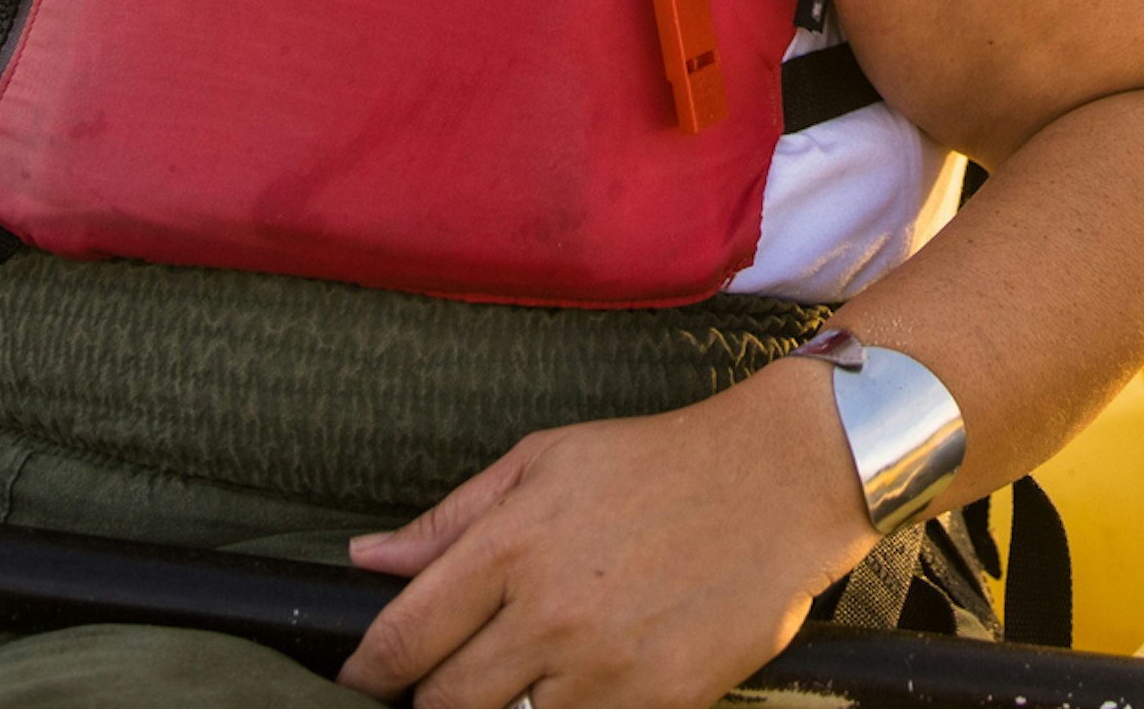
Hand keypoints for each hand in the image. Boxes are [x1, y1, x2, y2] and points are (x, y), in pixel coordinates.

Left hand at [339, 355, 879, 708]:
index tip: (363, 678)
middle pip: (445, 703)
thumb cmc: (657, 462)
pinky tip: (583, 681)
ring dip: (504, 706)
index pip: (404, 639)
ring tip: (525, 674)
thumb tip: (367, 560)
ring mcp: (605, 666)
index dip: (368, 672)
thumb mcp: (546, 459)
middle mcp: (550, 612)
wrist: (779, 481)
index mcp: (512, 544)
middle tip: (442, 683)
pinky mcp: (657, 702)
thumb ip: (451, 519)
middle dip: (430, 699)